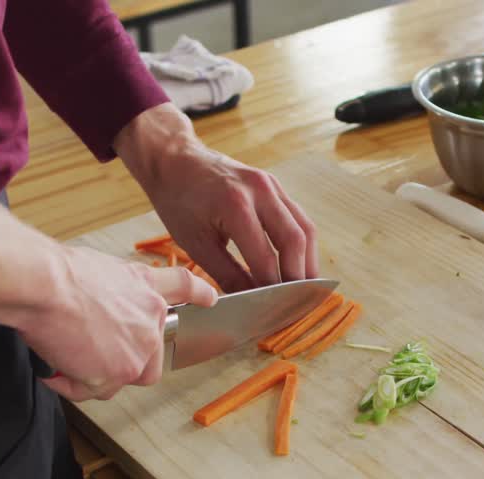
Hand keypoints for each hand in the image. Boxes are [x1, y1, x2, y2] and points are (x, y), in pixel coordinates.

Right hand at [27, 248, 216, 401]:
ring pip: (118, 381)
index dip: (198, 296)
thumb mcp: (100, 270)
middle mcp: (149, 324)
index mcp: (146, 291)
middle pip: (148, 362)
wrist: (45, 286)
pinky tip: (54, 368)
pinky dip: (69, 384)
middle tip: (88, 351)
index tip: (210, 300)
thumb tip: (101, 310)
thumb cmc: (60, 273)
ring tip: (63, 354)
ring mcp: (135, 353)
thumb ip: (116, 294)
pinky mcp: (114, 376)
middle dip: (119, 364)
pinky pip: (90, 392)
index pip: (182, 288)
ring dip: (90, 375)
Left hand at [115, 104, 318, 292]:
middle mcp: (260, 191)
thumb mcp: (196, 243)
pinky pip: (298, 217)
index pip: (265, 258)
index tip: (274, 313)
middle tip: (297, 305)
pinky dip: (301, 244)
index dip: (272, 289)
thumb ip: (227, 275)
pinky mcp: (275, 186)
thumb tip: (252, 304)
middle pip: (295, 241)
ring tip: (303, 289)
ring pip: (305, 228)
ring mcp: (272, 185)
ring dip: (308, 261)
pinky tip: (297, 265)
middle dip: (299, 277)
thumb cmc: (178, 201)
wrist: (175, 161)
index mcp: (235, 205)